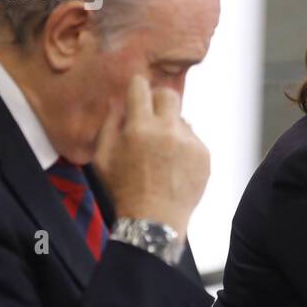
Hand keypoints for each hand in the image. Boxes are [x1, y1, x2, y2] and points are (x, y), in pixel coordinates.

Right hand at [93, 75, 209, 234]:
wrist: (154, 220)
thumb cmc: (124, 190)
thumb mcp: (102, 158)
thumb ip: (109, 124)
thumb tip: (117, 100)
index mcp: (139, 127)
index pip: (141, 87)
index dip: (137, 87)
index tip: (137, 91)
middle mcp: (167, 130)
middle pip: (169, 94)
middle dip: (158, 99)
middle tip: (151, 114)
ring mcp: (190, 142)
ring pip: (181, 120)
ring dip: (171, 129)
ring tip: (160, 154)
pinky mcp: (204, 154)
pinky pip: (193, 139)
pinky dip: (184, 147)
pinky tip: (173, 167)